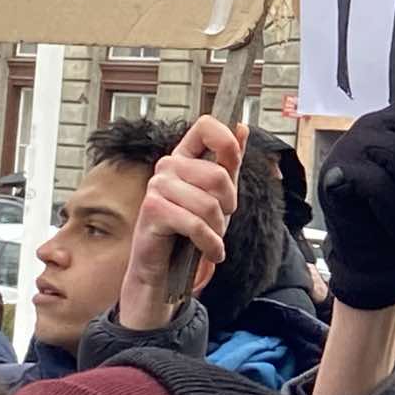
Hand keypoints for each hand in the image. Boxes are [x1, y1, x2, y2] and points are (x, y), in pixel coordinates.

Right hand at [120, 116, 247, 330]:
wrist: (166, 269)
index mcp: (184, 156)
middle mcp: (167, 167)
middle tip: (222, 217)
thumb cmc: (191, 228)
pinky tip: (212, 252)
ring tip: (213, 236)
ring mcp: (156, 188)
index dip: (226, 141)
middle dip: (229, 203)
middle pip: (218, 174)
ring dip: (218, 228)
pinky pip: (195, 223)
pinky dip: (210, 243)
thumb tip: (242, 127)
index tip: (233, 163)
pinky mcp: (152, 212)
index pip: (205, 126)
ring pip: (209, 203)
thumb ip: (229, 160)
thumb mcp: (219, 193)